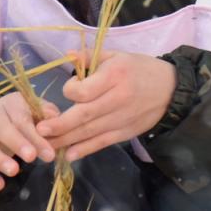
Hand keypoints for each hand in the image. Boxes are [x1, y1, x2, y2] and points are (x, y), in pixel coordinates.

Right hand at [0, 92, 58, 190]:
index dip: (35, 137)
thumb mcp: (41, 112)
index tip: (49, 154)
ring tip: (13, 172)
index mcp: (11, 103)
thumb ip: (48, 117)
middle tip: (31, 158)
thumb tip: (53, 124)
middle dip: (16, 144)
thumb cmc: (30, 116)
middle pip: (1, 128)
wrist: (8, 117)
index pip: (22, 119)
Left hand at [35, 50, 176, 160]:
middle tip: (39, 130)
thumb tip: (67, 56)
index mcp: (115, 75)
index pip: (85, 90)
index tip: (68, 89)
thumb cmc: (140, 69)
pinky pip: (102, 142)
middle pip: (84, 115)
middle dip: (60, 124)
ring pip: (90, 132)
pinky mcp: (125, 133)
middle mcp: (117, 99)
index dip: (70, 91)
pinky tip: (69, 155)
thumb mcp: (117, 55)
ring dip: (66, 140)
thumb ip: (90, 57)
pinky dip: (85, 150)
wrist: (171, 90)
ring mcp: (121, 119)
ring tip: (46, 145)